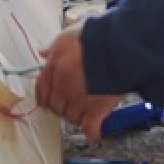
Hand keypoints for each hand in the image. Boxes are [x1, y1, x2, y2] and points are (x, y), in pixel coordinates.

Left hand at [35, 24, 122, 139]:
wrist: (121, 44)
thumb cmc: (99, 34)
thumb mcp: (71, 33)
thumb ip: (55, 46)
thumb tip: (42, 52)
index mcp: (55, 64)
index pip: (41, 89)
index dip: (46, 97)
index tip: (50, 100)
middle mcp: (63, 83)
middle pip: (56, 106)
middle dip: (63, 107)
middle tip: (74, 103)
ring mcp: (79, 98)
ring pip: (71, 117)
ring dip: (79, 116)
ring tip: (89, 109)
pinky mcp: (96, 109)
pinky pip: (89, 128)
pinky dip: (92, 130)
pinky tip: (95, 127)